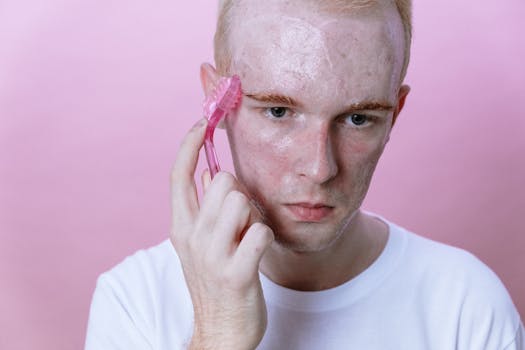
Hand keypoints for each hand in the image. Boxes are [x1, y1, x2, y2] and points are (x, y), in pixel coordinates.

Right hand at [170, 118, 274, 349]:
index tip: (202, 123)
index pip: (178, 175)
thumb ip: (203, 209)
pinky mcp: (236, 272)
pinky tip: (257, 253)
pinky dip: (265, 237)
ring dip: (253, 216)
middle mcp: (191, 238)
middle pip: (223, 181)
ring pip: (242, 201)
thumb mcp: (199, 244)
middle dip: (239, 193)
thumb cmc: (215, 281)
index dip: (189, 145)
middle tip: (240, 219)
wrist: (220, 332)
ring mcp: (212, 256)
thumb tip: (213, 173)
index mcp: (180, 227)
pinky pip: (261, 231)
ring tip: (247, 237)